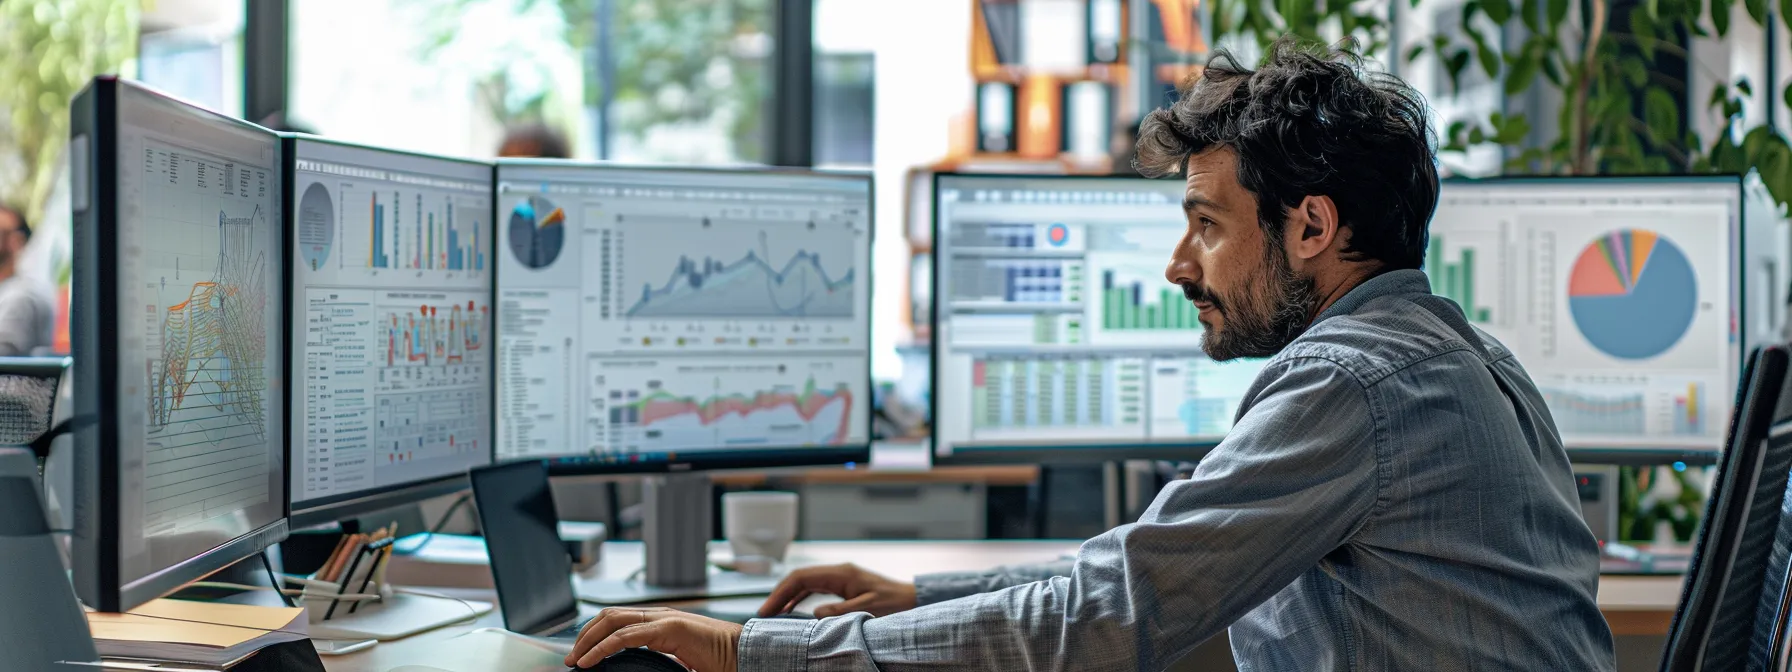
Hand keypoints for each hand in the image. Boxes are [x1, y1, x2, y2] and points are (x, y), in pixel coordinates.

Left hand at [565, 607, 740, 671]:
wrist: (742, 655)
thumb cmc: (716, 660)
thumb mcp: (676, 660)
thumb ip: (655, 659)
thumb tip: (633, 668)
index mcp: (659, 622)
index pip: (616, 620)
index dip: (593, 634)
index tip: (579, 655)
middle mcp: (658, 615)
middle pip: (608, 616)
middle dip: (584, 635)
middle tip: (570, 658)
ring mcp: (663, 618)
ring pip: (612, 620)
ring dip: (588, 640)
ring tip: (576, 660)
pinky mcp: (670, 628)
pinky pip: (627, 635)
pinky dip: (604, 647)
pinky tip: (591, 660)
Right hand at [757, 563, 917, 617]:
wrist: (910, 599)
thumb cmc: (893, 603)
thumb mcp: (867, 609)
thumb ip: (840, 611)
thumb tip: (814, 613)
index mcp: (841, 573)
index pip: (801, 578)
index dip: (781, 592)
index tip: (767, 608)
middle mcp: (836, 571)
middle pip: (798, 578)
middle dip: (778, 594)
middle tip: (763, 613)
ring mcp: (838, 577)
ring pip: (804, 583)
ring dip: (786, 596)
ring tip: (771, 613)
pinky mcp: (841, 585)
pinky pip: (813, 589)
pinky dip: (799, 598)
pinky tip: (790, 610)